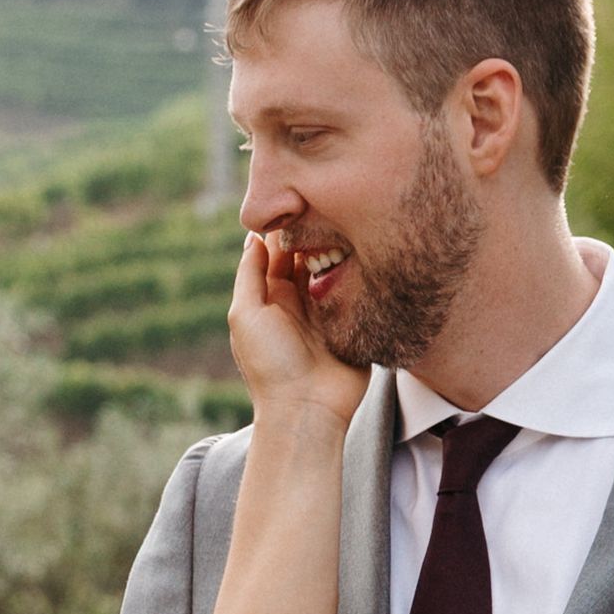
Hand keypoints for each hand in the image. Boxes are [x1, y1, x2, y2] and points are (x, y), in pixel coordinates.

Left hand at [228, 225, 366, 430]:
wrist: (308, 411)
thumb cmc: (271, 366)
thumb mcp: (246, 315)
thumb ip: (249, 275)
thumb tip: (253, 236)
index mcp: (271, 297)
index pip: (278, 251)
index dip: (287, 227)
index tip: (300, 202)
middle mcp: (300, 300)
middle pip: (309, 255)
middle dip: (318, 233)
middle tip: (331, 209)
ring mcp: (330, 310)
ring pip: (336, 267)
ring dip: (341, 249)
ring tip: (350, 226)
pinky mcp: (355, 321)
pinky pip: (360, 289)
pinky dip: (362, 272)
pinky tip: (368, 251)